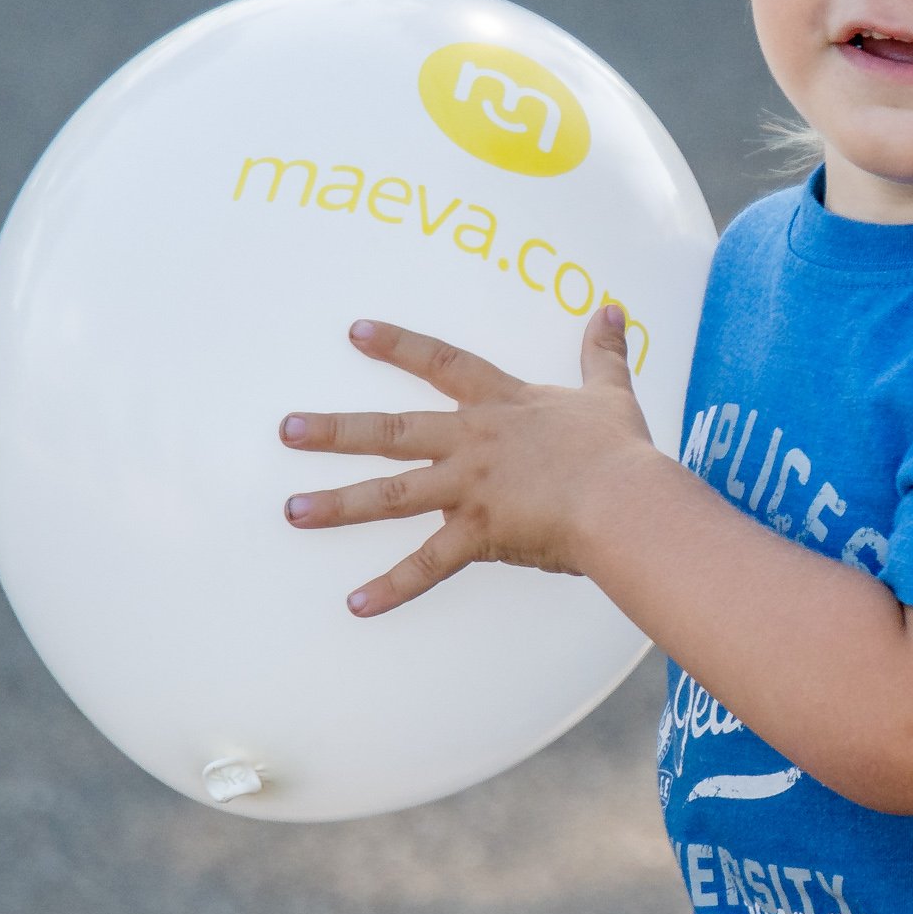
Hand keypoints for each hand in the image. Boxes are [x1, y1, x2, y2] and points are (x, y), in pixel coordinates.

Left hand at [280, 305, 664, 616]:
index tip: (355, 333)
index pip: (441, 363)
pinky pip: (427, 566)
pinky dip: (393, 588)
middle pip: (392, 430)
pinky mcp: (479, 533)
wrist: (626, 502)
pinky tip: (356, 604)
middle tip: (286, 430)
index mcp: (501, 405)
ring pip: (391, 495)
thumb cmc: (620, 452)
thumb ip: (603, 353)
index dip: (398, 345)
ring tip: (292, 511)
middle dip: (335, 430)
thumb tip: (611, 309)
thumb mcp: (610, 394)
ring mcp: (470, 488)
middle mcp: (472, 442)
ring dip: (338, 504)